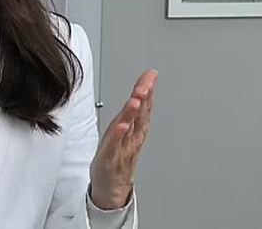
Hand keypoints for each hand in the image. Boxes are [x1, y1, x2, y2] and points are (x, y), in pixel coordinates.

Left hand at [89, 69, 157, 209]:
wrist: (112, 187)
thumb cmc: (117, 158)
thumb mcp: (125, 131)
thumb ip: (132, 112)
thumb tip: (139, 92)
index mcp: (134, 129)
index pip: (143, 105)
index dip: (147, 88)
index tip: (151, 74)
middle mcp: (131, 137)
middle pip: (139, 114)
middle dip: (143, 97)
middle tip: (147, 82)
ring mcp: (122, 148)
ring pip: (129, 128)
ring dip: (133, 113)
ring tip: (136, 100)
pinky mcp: (110, 159)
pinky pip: (115, 146)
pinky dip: (119, 135)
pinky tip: (122, 126)